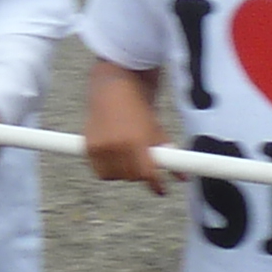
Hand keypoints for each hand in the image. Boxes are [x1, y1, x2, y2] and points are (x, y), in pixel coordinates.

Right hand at [83, 63, 168, 195]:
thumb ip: (168, 153)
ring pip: (114, 175)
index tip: (160, 189)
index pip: (147, 174)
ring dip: (123, 171)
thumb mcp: (156, 128)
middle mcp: (116, 145)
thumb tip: (182, 177)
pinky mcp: (88, 145)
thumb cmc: (138, 103)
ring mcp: (100, 146)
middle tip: (143, 164)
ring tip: (128, 157)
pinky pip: (99, 170)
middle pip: (131, 176)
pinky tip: (113, 157)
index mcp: (136, 140)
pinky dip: (106, 168)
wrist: (115, 82)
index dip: (156, 184)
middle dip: (139, 173)